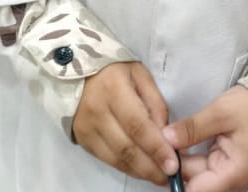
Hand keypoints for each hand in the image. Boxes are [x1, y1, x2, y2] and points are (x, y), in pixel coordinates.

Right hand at [73, 61, 179, 186]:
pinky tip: (141, 170)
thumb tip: (166, 133)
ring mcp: (87, 128)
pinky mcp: (82, 140)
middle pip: (127, 147)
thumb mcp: (139, 74)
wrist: (75, 71)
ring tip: (159, 176)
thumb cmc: (114, 70)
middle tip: (170, 177)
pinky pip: (107, 160)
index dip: (156, 147)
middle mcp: (98, 112)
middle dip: (151, 167)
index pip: (137, 125)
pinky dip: (126, 168)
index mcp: (114, 89)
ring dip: (140, 172)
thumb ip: (155, 101)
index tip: (173, 164)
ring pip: (116, 159)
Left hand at [163, 85, 247, 191]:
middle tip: (156, 145)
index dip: (175, 177)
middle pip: (194, 184)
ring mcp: (228, 175)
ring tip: (163, 141)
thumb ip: (192, 129)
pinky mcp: (225, 166)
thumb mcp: (220, 113)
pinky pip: (202, 167)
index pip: (196, 191)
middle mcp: (231, 183)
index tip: (159, 157)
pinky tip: (176, 141)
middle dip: (175, 166)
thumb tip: (164, 139)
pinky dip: (189, 156)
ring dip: (180, 161)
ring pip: (196, 175)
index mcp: (233, 175)